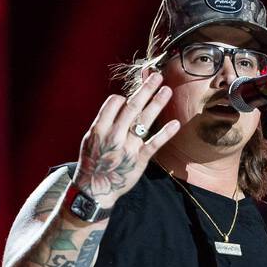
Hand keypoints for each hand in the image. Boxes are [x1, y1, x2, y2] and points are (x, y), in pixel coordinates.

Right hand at [72, 72, 180, 208]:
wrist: (95, 190)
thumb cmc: (93, 162)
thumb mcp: (91, 139)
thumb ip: (104, 122)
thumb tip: (119, 104)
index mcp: (100, 128)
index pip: (115, 103)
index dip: (123, 98)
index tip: (127, 98)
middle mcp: (115, 135)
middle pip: (132, 107)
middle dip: (146, 90)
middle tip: (158, 76)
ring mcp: (128, 147)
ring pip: (144, 121)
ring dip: (157, 103)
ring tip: (167, 90)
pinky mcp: (139, 160)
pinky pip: (154, 144)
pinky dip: (165, 133)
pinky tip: (176, 123)